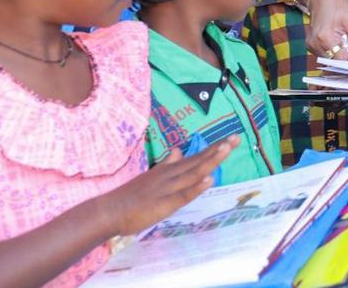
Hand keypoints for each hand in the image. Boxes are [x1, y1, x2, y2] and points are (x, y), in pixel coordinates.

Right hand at [101, 137, 236, 235]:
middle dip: (218, 149)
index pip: (195, 157)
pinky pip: (182, 194)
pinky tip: (208, 180)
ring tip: (227, 149)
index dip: (213, 148)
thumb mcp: (152, 176)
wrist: (110, 209)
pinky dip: (195, 186)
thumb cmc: (132, 196)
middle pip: (198, 160)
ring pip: (193, 172)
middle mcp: (170, 175)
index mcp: (169, 170)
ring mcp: (167, 187)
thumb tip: (179, 150)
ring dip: (211, 160)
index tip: (230, 139)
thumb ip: (167, 164)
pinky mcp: (163, 203)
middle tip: (237, 138)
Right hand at [306, 0, 347, 61]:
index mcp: (325, 38)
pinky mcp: (311, 47)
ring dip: (341, 54)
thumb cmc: (338, 6)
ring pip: (332, 60)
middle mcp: (315, 44)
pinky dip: (334, 51)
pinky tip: (337, 40)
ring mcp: (311, 46)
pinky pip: (326, 55)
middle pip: (336, 62)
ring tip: (344, 39)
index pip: (342, 62)